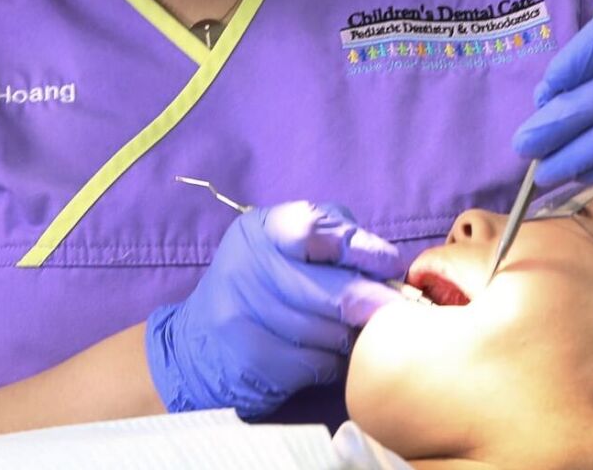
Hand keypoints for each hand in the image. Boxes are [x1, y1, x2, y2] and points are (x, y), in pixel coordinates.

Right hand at [145, 201, 404, 417]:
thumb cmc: (261, 286)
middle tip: (395, 310)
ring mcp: (242, 314)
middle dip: (369, 302)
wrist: (196, 345)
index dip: (358, 247)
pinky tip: (331, 357)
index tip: (390, 264)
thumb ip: (333, 241)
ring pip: (326, 331)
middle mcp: (245, 266)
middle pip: (327, 290)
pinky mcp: (249, 359)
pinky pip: (314, 363)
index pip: (312, 229)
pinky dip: (333, 363)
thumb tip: (389, 267)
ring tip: (356, 333)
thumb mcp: (284, 247)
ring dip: (351, 336)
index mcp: (260, 230)